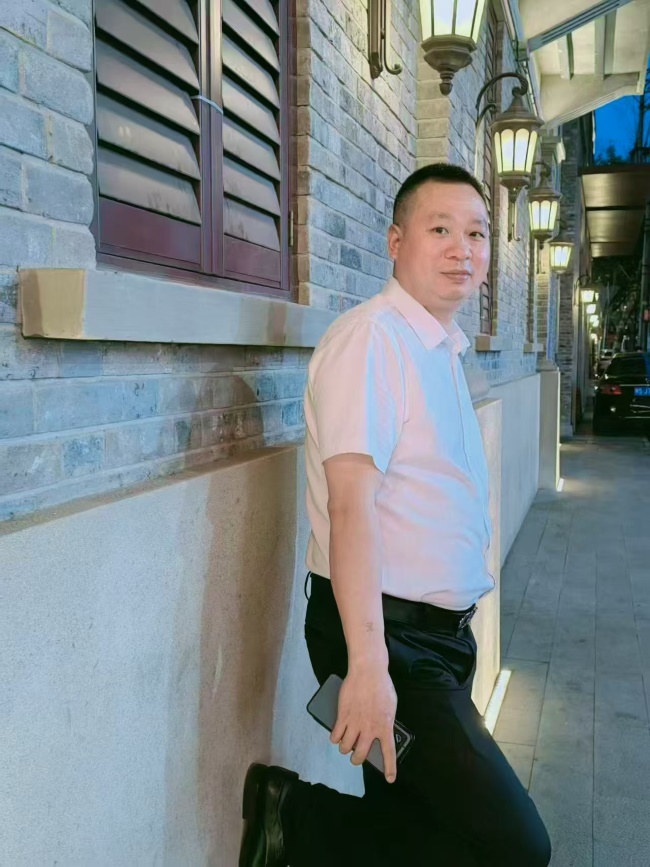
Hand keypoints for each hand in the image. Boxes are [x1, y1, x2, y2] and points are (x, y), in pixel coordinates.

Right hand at [330, 663, 397, 782]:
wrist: (368, 671)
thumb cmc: (382, 686)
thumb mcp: (390, 706)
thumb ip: (385, 721)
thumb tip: (380, 732)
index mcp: (385, 726)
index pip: (389, 752)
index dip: (389, 768)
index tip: (389, 779)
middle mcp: (369, 729)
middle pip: (360, 755)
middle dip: (356, 759)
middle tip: (356, 756)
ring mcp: (355, 723)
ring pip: (345, 748)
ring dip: (345, 748)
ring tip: (345, 744)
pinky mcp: (342, 716)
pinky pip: (335, 735)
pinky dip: (335, 738)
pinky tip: (336, 735)